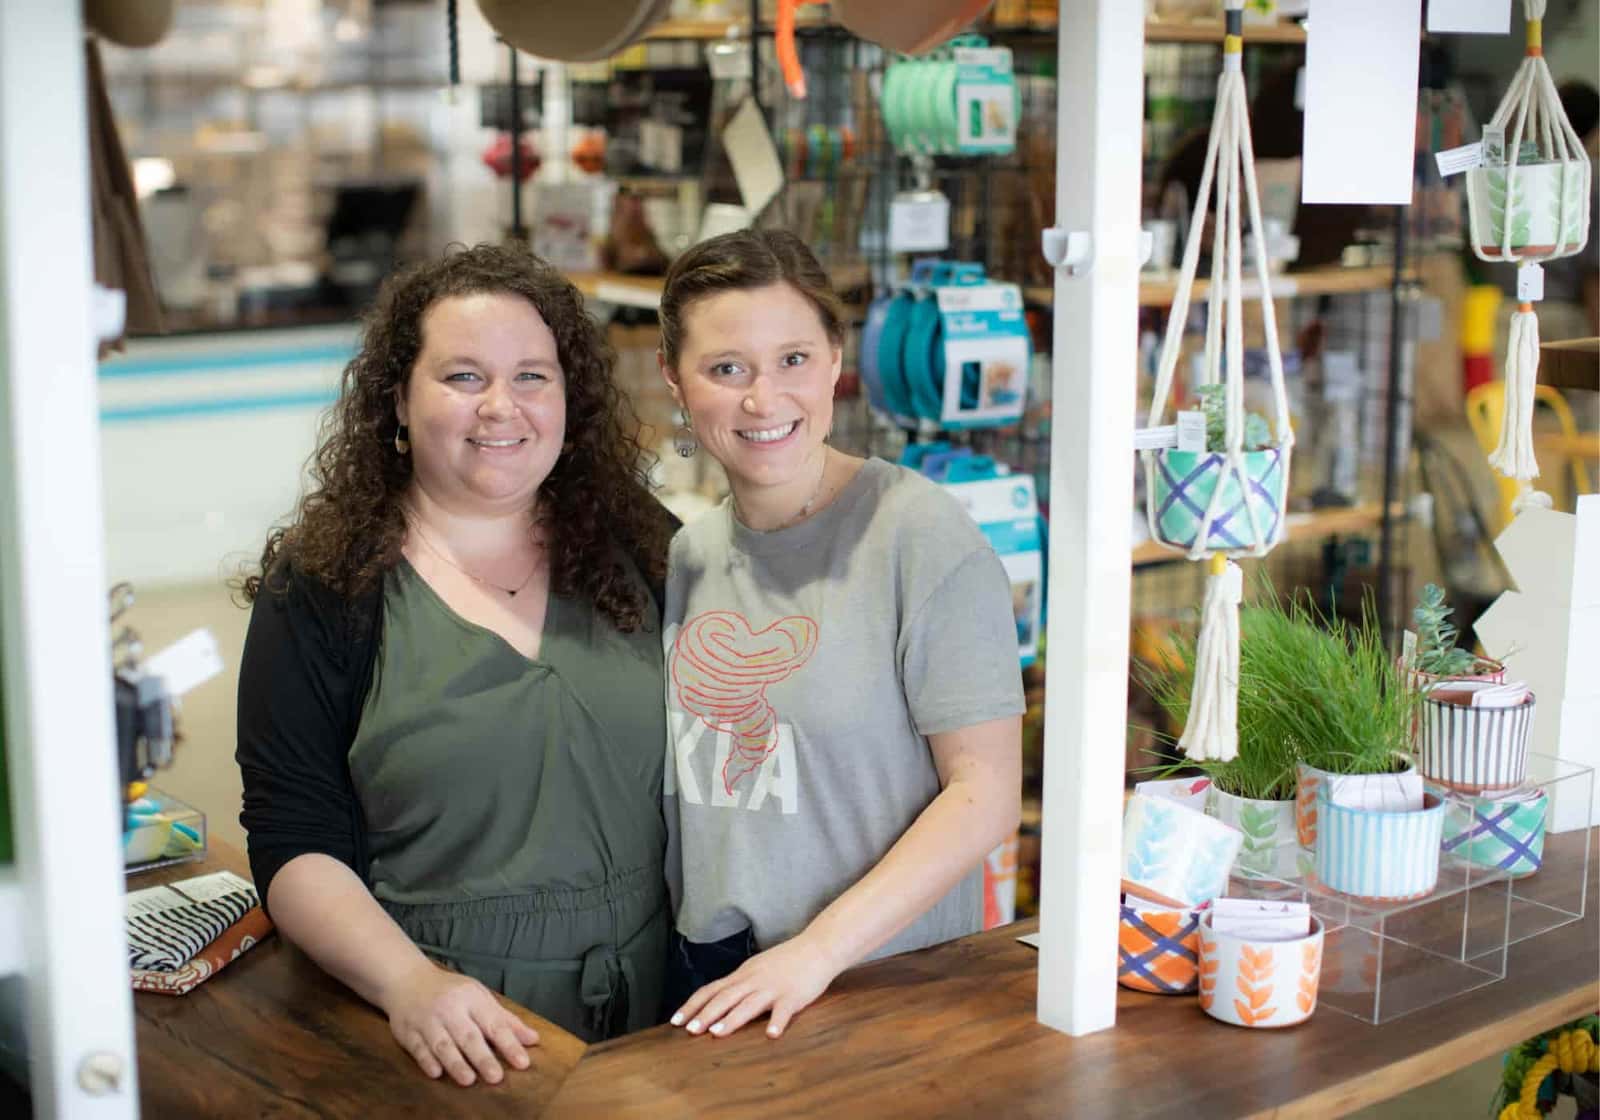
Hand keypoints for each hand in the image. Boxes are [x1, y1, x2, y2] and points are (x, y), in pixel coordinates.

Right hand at [382, 960, 539, 1085]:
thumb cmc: (451, 991)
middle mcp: (450, 1009)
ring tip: (468, 1080)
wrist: (407, 979)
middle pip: (468, 1036)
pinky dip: (427, 1060)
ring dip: (455, 1062)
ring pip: (442, 1044)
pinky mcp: (408, 1032)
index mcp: (471, 998)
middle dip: (482, 1057)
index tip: (523, 1062)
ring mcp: (427, 1020)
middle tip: (496, 1077)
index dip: (509, 1044)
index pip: (494, 1023)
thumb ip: (505, 1020)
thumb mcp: (480, 997)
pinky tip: (436, 1073)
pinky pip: (418, 1048)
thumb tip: (533, 1039)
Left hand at [670, 934, 840, 1039]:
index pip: (711, 990)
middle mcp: (754, 980)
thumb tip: (718, 999)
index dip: (693, 1005)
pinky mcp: (794, 996)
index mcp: (743, 975)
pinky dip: (777, 1022)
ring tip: (717, 1033)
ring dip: (732, 1019)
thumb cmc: (786, 960)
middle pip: (725, 997)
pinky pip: (784, 1010)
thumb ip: (739, 984)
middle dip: (705, 1014)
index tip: (675, 1020)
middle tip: (689, 1031)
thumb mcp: (757, 968)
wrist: (818, 947)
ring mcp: (773, 988)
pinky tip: (771, 1034)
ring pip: (749, 1004)